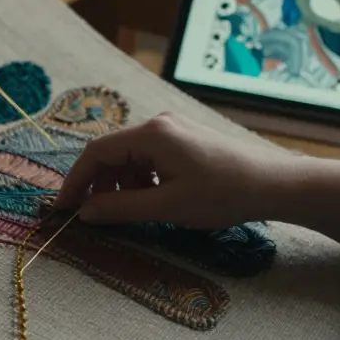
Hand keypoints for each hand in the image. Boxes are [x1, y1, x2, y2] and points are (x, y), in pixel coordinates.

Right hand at [55, 112, 295, 228]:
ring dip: (120, 185)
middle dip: (98, 185)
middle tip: (93, 216)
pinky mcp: (185, 140)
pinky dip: (140, 180)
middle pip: (111, 153)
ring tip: (130, 211)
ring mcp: (173, 130)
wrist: (276, 184)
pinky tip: (153, 200)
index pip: (96, 153)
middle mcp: (159, 124)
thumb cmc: (224, 194)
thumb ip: (121, 208)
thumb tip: (84, 213)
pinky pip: (148, 158)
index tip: (63, 209)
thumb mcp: (168, 206)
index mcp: (152, 133)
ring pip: (129, 157)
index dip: (75, 182)